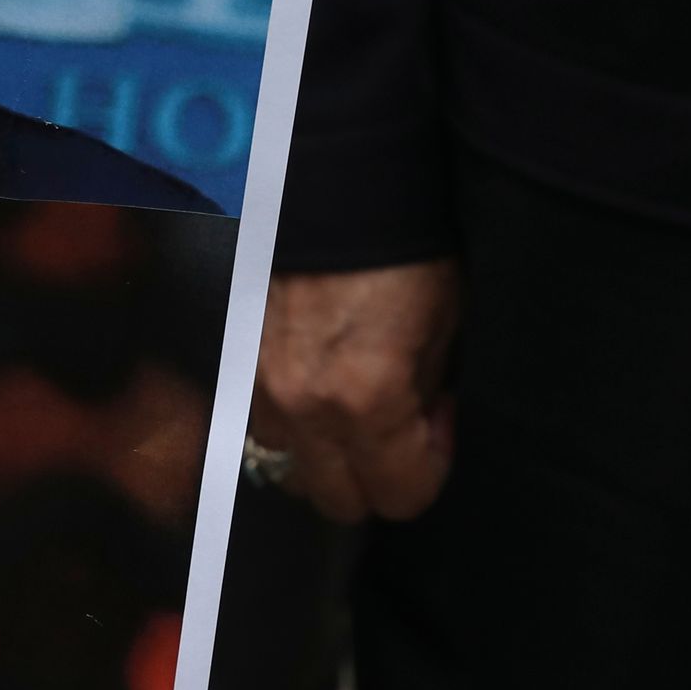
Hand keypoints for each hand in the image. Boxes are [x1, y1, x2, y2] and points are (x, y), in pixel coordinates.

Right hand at [250, 260, 459, 524]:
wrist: (335, 187)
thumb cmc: (402, 247)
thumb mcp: (447, 324)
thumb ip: (431, 391)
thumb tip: (428, 423)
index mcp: (366, 400)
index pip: (401, 495)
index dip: (434, 466)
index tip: (441, 421)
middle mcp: (306, 408)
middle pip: (340, 503)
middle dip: (380, 477)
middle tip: (405, 425)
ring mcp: (265, 390)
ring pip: (292, 472)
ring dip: (330, 457)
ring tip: (359, 410)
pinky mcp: (243, 366)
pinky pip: (265, 429)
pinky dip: (297, 426)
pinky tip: (324, 386)